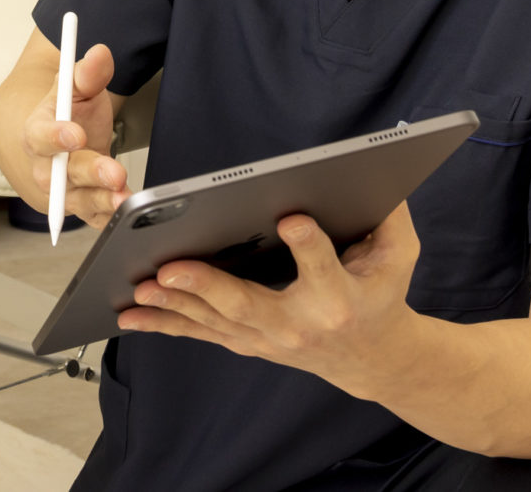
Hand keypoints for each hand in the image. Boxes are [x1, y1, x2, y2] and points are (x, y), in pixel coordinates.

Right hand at [19, 42, 127, 225]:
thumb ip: (87, 73)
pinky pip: (97, 218)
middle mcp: (47, 168)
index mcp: (38, 133)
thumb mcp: (77, 88)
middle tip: (112, 172)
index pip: (41, 137)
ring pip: (81, 201)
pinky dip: (112, 218)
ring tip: (124, 198)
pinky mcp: (85, 207)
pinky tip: (128, 211)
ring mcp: (65, 192)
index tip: (76, 134)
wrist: (69, 140)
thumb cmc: (70, 113)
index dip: (57, 137)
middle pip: (64, 175)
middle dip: (90, 174)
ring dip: (103, 201)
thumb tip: (100, 53)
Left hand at [118, 200, 425, 398]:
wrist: (372, 358)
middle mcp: (300, 323)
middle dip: (208, 286)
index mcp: (341, 296)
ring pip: (216, 322)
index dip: (309, 245)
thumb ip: (390, 216)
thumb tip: (376, 172)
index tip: (292, 218)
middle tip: (170, 267)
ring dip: (174, 305)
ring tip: (139, 287)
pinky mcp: (247, 343)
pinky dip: (166, 323)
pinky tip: (131, 313)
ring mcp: (269, 339)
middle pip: (250, 304)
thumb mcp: (400, 253)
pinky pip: (201, 333)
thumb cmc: (381, 293)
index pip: (324, 268)